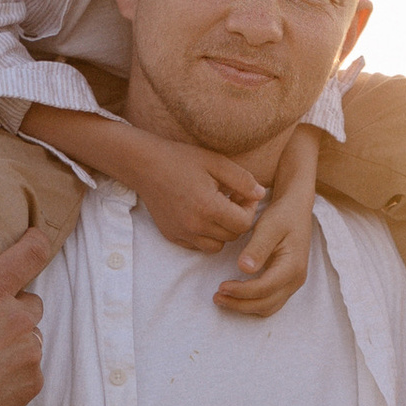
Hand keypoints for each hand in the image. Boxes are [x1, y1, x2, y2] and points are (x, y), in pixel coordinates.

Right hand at [0, 222, 54, 405]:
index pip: (29, 255)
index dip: (36, 244)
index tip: (37, 241)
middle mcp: (15, 318)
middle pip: (32, 304)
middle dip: (14, 312)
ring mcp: (28, 352)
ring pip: (32, 340)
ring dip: (16, 345)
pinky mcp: (33, 382)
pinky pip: (32, 371)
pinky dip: (17, 376)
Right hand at [127, 135, 266, 258]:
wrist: (144, 165)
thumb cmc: (181, 159)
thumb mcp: (216, 162)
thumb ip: (242, 180)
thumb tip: (261, 194)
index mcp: (208, 206)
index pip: (244, 224)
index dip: (250, 209)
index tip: (243, 194)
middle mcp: (195, 225)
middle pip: (233, 236)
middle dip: (238, 219)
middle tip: (232, 198)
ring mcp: (182, 233)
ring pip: (217, 245)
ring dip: (223, 230)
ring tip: (217, 209)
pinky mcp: (172, 236)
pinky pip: (198, 246)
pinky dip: (205, 235)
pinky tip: (202, 214)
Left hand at [213, 166, 316, 317]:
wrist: (296, 210)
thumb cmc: (282, 215)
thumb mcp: (269, 226)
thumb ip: (257, 248)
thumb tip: (244, 268)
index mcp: (293, 266)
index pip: (265, 288)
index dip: (241, 291)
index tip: (221, 286)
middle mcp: (295, 279)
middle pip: (266, 304)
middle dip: (240, 304)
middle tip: (217, 297)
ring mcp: (292, 284)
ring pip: (267, 307)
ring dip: (244, 307)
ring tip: (222, 298)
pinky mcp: (286, 284)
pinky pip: (269, 302)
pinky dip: (251, 303)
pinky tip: (235, 295)